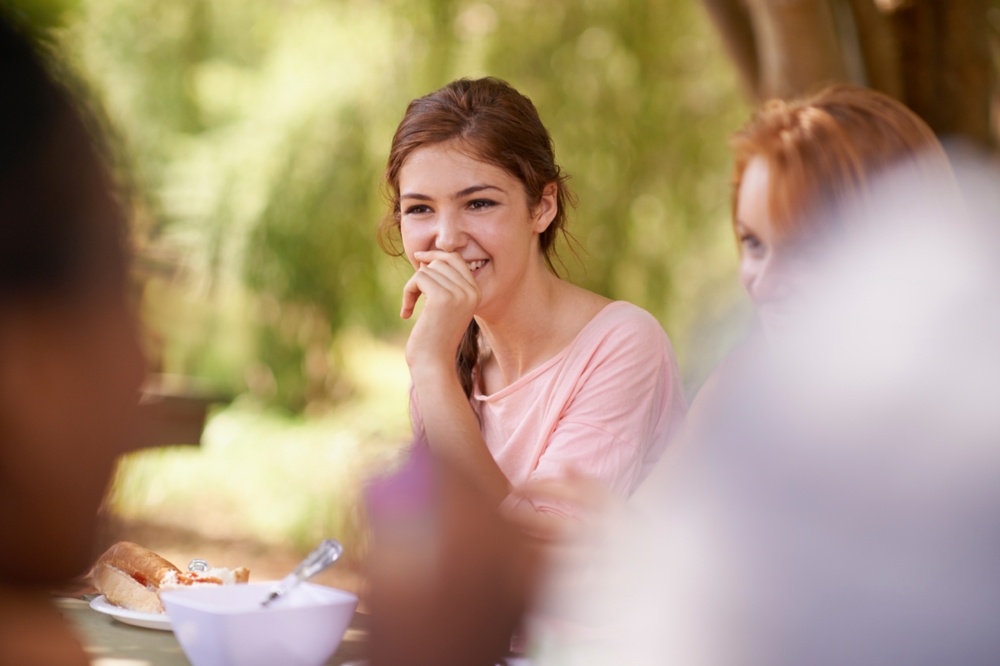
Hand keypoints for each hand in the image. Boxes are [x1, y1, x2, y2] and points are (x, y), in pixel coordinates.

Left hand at [401, 251, 480, 368]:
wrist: (433, 363)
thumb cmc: (435, 338)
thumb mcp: (445, 307)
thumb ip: (443, 283)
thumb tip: (426, 259)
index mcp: (476, 292)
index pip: (456, 259)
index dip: (436, 255)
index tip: (419, 258)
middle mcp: (471, 291)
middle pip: (441, 261)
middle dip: (422, 274)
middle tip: (412, 296)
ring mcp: (458, 294)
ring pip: (427, 270)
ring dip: (412, 287)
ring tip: (410, 307)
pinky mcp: (442, 297)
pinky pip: (419, 278)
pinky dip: (408, 292)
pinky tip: (406, 312)